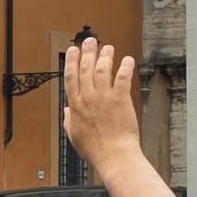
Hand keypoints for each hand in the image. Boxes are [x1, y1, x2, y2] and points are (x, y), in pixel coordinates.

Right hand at [63, 39, 141, 174]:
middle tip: (90, 41)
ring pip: (103, 70)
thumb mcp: (74, 135)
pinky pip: (123, 78)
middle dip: (87, 52)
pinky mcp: (121, 100)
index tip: (72, 50)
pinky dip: (126, 67)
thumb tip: (68, 110)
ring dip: (105, 56)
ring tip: (108, 47)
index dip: (71, 61)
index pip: (70, 77)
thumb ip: (70, 120)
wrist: (114, 155)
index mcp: (75, 105)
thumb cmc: (95, 149)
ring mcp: (104, 98)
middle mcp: (88, 98)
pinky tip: (128, 60)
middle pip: (86, 69)